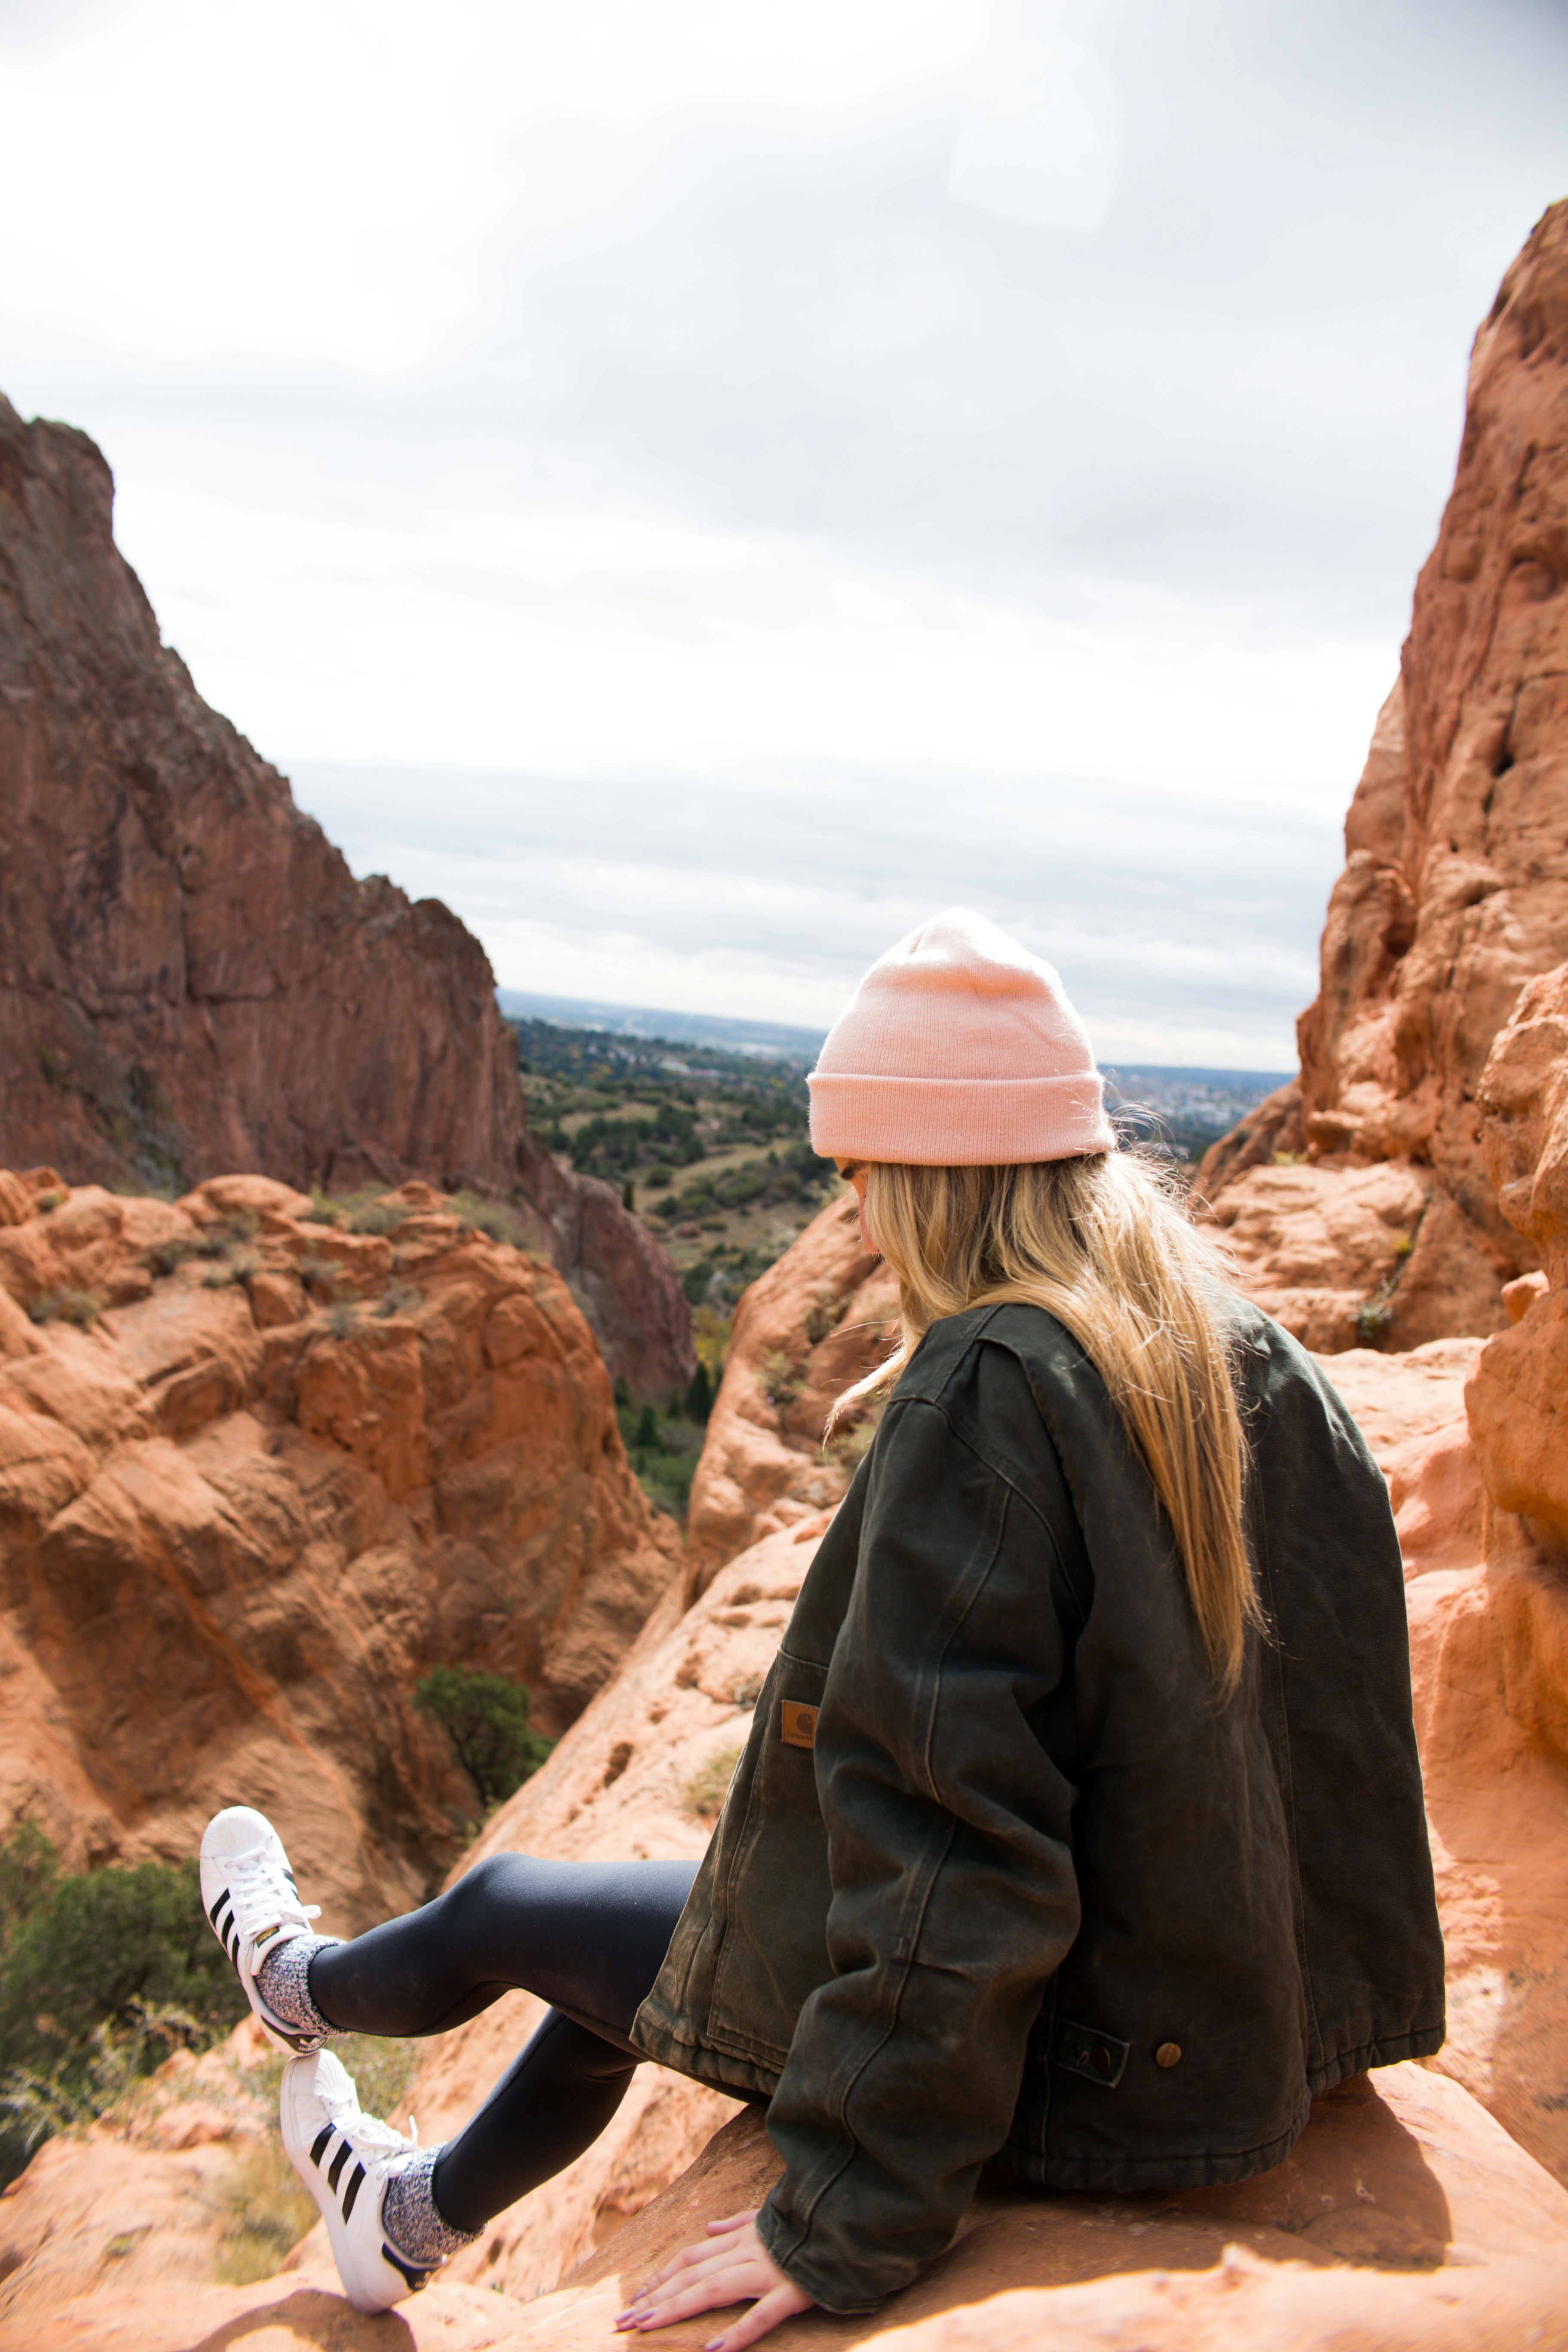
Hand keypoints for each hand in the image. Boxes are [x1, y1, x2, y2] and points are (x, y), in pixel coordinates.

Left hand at [614, 2208, 815, 2350]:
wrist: (847, 2218)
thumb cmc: (808, 2224)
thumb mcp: (768, 2218)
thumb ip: (737, 2225)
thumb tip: (709, 2230)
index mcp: (741, 2238)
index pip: (690, 2258)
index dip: (660, 2278)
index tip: (633, 2300)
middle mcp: (747, 2252)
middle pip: (691, 2275)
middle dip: (653, 2298)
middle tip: (622, 2321)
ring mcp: (767, 2271)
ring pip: (713, 2290)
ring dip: (675, 2309)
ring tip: (645, 2328)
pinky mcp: (792, 2292)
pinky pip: (761, 2315)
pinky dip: (737, 2333)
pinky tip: (714, 2350)